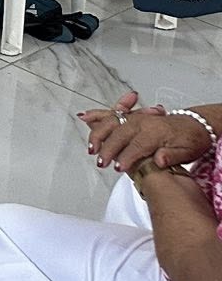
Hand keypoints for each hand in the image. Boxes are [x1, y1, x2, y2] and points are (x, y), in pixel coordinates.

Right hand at [83, 94, 208, 171]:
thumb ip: (171, 156)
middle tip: (101, 162)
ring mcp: (135, 118)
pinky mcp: (131, 117)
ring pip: (111, 121)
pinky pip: (111, 113)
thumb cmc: (191, 140)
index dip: (126, 157)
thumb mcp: (187, 151)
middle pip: (119, 133)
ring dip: (98, 133)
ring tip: (91, 146)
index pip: (136, 146)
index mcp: (155, 131)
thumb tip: (159, 160)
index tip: (118, 168)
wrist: (195, 126)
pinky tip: (85, 116)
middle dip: (107, 148)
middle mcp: (142, 122)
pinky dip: (97, 115)